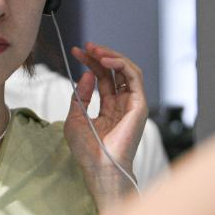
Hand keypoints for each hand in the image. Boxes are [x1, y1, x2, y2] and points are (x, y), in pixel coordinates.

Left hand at [64, 43, 147, 206]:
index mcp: (110, 108)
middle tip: (86, 46)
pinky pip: (134, 77)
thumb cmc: (88, 151)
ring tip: (95, 50)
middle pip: (114, 72)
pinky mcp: (139, 105)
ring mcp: (132, 104)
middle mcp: (123, 104)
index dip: (90, 63)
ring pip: (127, 70)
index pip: (102, 78)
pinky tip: (106, 60)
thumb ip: (80, 96)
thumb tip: (87, 74)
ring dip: (111, 56)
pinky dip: (121, 64)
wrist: (100, 167)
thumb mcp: (75, 119)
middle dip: (100, 56)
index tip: (77, 52)